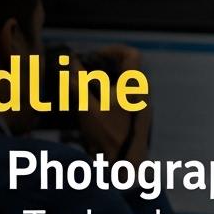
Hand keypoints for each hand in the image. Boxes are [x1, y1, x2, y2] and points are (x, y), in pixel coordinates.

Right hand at [76, 45, 152, 165]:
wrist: (122, 164)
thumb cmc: (106, 136)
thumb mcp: (87, 107)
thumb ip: (78, 83)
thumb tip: (71, 63)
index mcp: (134, 87)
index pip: (132, 55)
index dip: (114, 50)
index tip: (95, 55)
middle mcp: (141, 93)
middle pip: (127, 67)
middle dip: (104, 65)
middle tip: (85, 72)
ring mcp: (141, 104)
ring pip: (125, 82)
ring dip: (104, 80)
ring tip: (85, 88)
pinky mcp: (137, 115)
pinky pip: (124, 95)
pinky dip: (109, 93)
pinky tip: (92, 103)